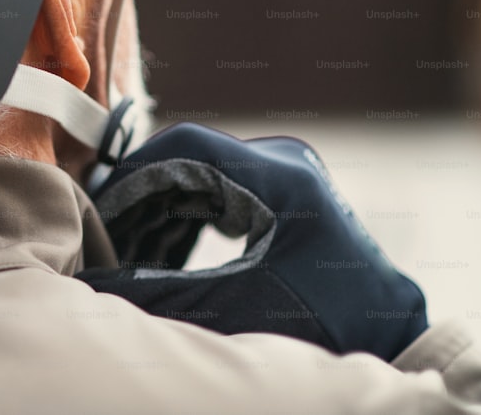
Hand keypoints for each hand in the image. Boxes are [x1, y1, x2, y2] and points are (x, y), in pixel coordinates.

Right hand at [76, 122, 427, 360]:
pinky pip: (217, 192)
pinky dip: (183, 221)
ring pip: (198, 177)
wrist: (384, 335)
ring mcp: (284, 174)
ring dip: (158, 212)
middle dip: (141, 199)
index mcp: (281, 176)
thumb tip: (96, 279)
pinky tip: (154, 253)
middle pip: (188, 161)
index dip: (133, 171)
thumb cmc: (323, 321)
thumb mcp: (236, 308)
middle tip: (100, 233)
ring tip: (120, 248)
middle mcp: (283, 162)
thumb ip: (159, 289)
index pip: (187, 145)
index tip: (97, 204)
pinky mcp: (282, 192)